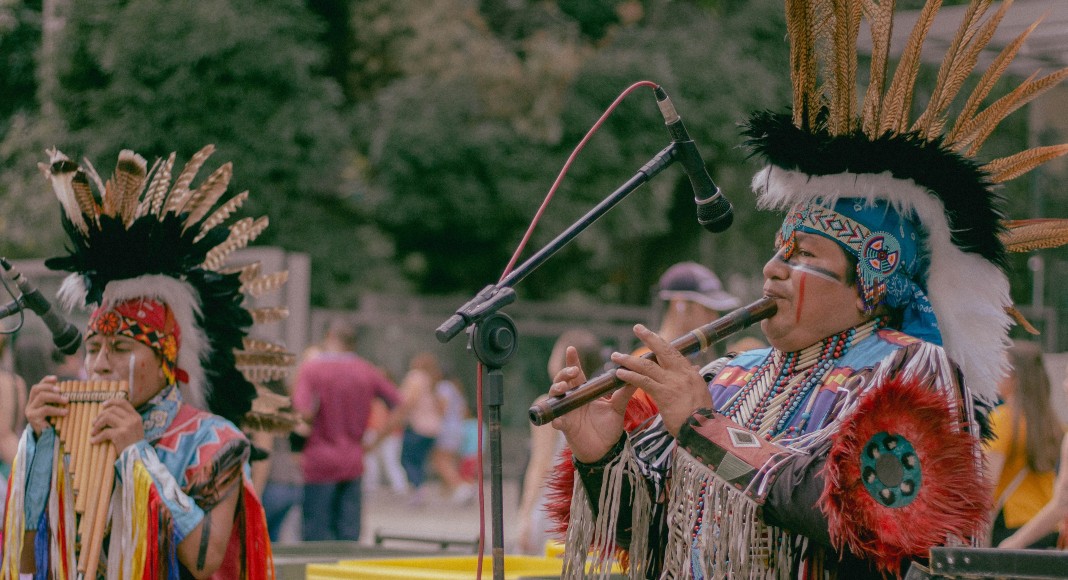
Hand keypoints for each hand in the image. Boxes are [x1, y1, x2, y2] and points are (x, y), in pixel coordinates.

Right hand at [25, 376, 67, 436]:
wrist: (46, 440)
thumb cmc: (55, 423)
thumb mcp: (57, 409)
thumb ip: (59, 400)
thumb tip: (73, 390)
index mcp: (35, 400)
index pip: (38, 386)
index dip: (46, 380)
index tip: (56, 378)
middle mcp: (30, 404)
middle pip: (37, 389)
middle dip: (50, 387)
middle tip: (62, 391)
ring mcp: (30, 410)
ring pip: (41, 397)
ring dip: (55, 397)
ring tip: (66, 400)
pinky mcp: (33, 418)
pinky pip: (45, 409)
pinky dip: (57, 409)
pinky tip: (65, 412)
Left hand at [89, 397, 144, 451]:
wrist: (138, 457)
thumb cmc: (134, 444)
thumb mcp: (134, 429)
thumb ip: (126, 420)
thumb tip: (108, 414)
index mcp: (136, 416)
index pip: (123, 402)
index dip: (111, 402)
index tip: (103, 405)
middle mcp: (132, 419)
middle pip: (112, 410)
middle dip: (100, 415)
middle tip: (94, 423)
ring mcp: (127, 426)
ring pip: (107, 417)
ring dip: (97, 424)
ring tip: (93, 431)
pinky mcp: (120, 434)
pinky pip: (105, 432)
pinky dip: (97, 437)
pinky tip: (93, 441)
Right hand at [549, 346, 632, 462]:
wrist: (606, 450)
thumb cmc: (609, 428)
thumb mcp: (618, 408)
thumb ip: (623, 392)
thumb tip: (635, 376)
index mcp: (584, 392)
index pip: (576, 373)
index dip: (572, 361)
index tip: (572, 349)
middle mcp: (573, 399)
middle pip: (562, 381)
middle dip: (564, 373)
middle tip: (573, 371)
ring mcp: (567, 412)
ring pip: (554, 396)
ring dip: (556, 389)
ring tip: (563, 387)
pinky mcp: (565, 426)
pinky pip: (556, 421)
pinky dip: (555, 419)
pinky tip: (558, 419)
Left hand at [612, 324, 710, 436]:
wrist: (705, 430)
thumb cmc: (702, 416)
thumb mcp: (701, 393)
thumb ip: (693, 380)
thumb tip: (693, 368)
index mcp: (691, 373)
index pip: (674, 352)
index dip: (661, 342)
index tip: (651, 334)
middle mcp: (682, 374)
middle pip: (662, 350)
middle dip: (649, 337)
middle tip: (637, 328)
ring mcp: (672, 382)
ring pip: (647, 365)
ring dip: (629, 359)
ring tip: (616, 356)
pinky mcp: (663, 394)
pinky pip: (643, 381)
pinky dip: (629, 375)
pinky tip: (619, 373)